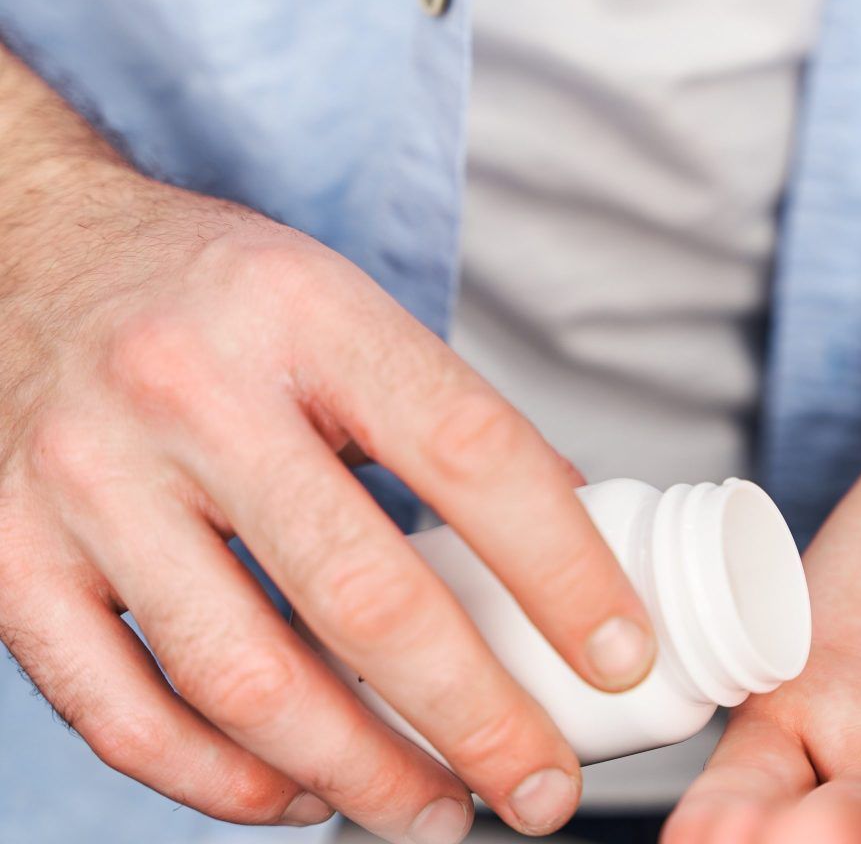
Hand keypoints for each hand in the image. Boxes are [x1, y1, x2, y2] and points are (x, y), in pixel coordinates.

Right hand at [0, 160, 655, 839]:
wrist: (33, 252)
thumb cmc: (216, 295)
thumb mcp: (345, 307)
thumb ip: (445, 420)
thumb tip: (566, 549)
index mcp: (307, 312)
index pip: (473, 455)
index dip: (565, 573)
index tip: (621, 658)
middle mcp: (187, 392)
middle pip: (364, 595)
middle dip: (476, 718)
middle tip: (542, 787)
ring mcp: (85, 481)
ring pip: (245, 678)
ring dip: (360, 774)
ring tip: (436, 813)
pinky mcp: (10, 559)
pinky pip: (121, 713)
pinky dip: (222, 783)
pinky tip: (298, 794)